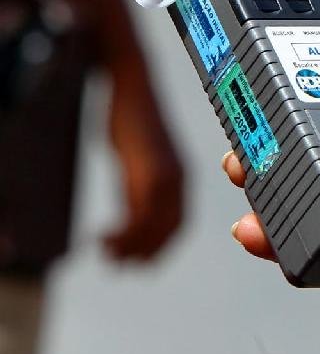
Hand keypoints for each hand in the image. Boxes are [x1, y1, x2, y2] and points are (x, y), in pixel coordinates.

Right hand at [104, 69, 184, 259]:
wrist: (133, 86)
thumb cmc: (134, 120)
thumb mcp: (142, 158)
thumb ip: (142, 184)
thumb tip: (135, 211)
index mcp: (181, 176)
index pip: (178, 222)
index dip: (160, 246)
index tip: (140, 262)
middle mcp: (179, 177)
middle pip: (168, 228)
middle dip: (145, 251)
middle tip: (120, 266)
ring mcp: (166, 172)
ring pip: (153, 223)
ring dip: (130, 245)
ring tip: (107, 255)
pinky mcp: (148, 166)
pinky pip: (140, 208)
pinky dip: (124, 229)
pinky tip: (103, 235)